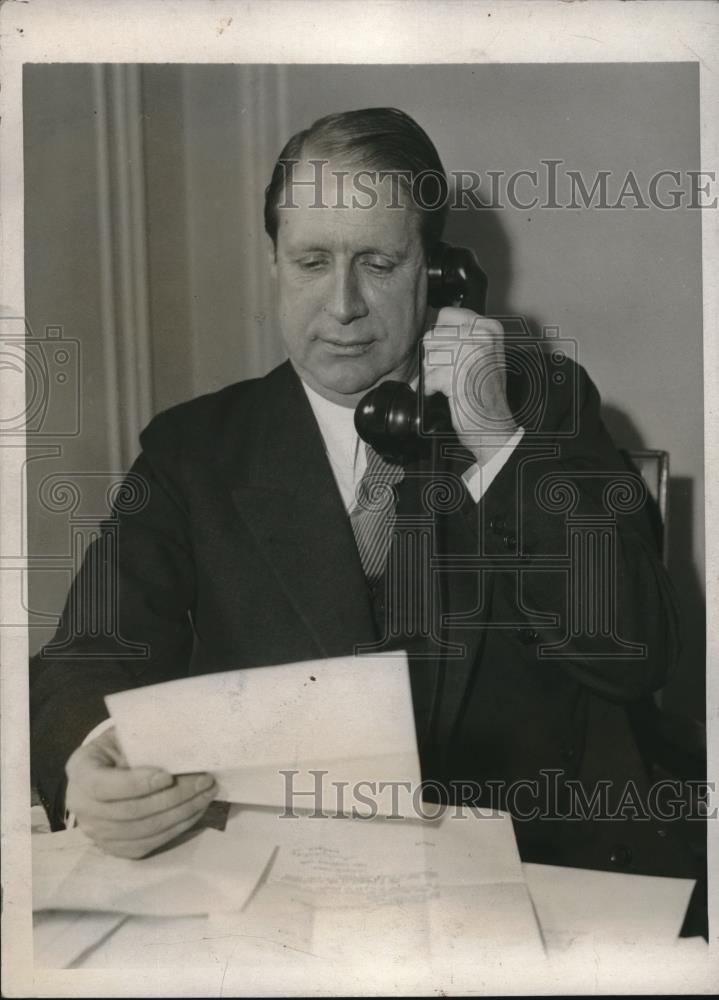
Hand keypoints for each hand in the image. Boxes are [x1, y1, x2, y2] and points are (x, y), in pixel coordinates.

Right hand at [65, 726, 216, 858]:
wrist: (106, 771)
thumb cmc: (119, 747)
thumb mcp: (125, 734)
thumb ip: (144, 738)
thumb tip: (182, 741)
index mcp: (81, 771)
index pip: (103, 786)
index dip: (136, 784)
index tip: (168, 775)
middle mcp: (82, 807)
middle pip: (130, 812)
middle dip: (174, 797)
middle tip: (204, 780)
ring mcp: (97, 833)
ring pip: (145, 831)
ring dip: (182, 812)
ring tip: (207, 793)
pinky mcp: (117, 848)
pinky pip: (151, 843)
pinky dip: (178, 827)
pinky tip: (197, 809)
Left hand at [423, 307, 516, 466]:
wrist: (494, 426)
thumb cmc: (485, 394)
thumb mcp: (481, 355)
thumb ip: (462, 337)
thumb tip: (431, 329)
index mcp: (489, 328)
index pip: (446, 315)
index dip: (439, 336)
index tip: (446, 352)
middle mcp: (482, 336)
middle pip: (432, 336)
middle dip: (433, 359)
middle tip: (446, 374)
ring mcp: (470, 353)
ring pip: (427, 356)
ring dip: (431, 374)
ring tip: (447, 385)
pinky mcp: (457, 373)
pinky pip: (428, 376)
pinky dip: (430, 389)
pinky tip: (445, 394)